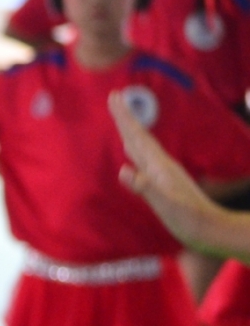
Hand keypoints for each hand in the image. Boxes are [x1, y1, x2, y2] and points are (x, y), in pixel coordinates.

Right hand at [110, 90, 219, 246]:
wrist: (210, 229)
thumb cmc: (188, 219)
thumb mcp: (166, 205)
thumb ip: (145, 187)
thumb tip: (123, 169)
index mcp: (159, 167)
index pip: (137, 137)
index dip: (124, 118)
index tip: (114, 96)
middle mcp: (161, 165)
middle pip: (139, 136)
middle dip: (125, 118)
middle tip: (114, 98)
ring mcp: (163, 174)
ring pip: (142, 147)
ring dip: (130, 132)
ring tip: (121, 121)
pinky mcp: (163, 184)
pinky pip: (143, 162)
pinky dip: (135, 153)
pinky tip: (132, 155)